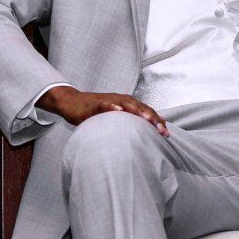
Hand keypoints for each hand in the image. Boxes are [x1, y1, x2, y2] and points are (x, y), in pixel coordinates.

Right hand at [40, 86, 168, 135]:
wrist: (72, 102)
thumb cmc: (95, 112)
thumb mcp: (114, 119)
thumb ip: (128, 124)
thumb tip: (142, 138)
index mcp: (128, 104)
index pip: (146, 112)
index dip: (157, 121)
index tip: (167, 134)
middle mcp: (121, 100)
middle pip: (141, 108)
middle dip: (153, 118)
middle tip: (163, 131)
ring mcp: (109, 101)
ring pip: (126, 104)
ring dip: (138, 111)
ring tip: (147, 119)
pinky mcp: (95, 103)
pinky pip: (105, 105)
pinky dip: (112, 107)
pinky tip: (118, 111)